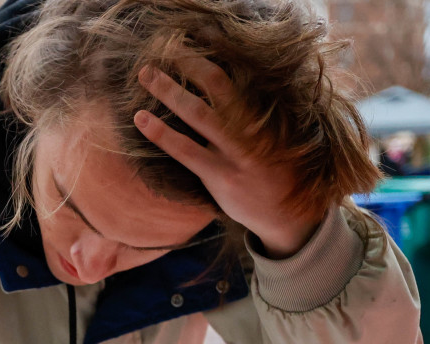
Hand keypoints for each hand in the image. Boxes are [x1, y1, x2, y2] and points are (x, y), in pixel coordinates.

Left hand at [134, 56, 321, 258]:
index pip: (231, 78)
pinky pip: (185, 151)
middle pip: (215, 86)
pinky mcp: (219, 176)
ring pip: (198, 114)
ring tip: (145, 74)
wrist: (288, 214)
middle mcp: (249, 128)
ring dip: (168, 91)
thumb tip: (215, 94)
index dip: (206, 59)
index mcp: (261, 115)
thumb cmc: (274, 172)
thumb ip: (246, 117)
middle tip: (162, 49)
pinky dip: (161, 133)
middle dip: (187, 63)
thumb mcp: (269, 137)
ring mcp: (234, 153)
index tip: (188, 43)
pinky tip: (141, 120)